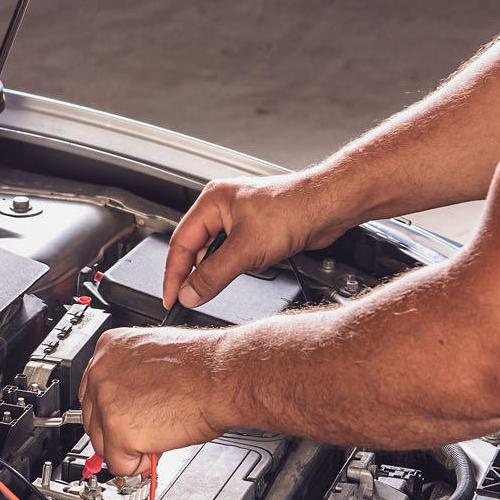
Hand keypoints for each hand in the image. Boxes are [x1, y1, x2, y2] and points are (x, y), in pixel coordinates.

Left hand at [78, 325, 230, 476]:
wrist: (222, 375)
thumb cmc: (205, 366)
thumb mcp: (157, 358)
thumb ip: (135, 379)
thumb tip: (132, 404)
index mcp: (109, 348)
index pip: (94, 391)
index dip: (114, 411)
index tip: (127, 419)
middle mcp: (101, 372)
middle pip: (93, 419)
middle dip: (118, 433)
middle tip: (146, 432)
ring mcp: (106, 401)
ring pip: (103, 445)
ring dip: (129, 449)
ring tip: (157, 436)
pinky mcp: (118, 430)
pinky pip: (119, 464)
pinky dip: (138, 465)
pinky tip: (157, 448)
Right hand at [164, 171, 352, 309]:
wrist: (328, 207)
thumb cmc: (293, 208)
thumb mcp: (246, 249)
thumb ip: (213, 275)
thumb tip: (190, 293)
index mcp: (212, 202)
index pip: (180, 243)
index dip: (174, 274)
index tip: (171, 298)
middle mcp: (223, 208)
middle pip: (198, 250)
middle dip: (204, 272)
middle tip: (201, 295)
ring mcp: (240, 219)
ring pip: (220, 254)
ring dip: (229, 267)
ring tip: (247, 265)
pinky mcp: (257, 231)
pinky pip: (239, 255)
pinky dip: (246, 264)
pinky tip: (261, 261)